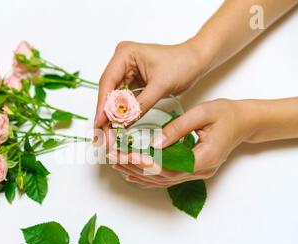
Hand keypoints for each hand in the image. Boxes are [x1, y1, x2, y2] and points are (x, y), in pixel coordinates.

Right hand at [94, 40, 210, 143]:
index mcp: (125, 54)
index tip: (100, 122)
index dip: (103, 104)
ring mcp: (126, 72)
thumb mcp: (160, 86)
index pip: (108, 82)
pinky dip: (122, 114)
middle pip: (108, 91)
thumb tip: (123, 123)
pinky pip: (123, 101)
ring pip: (114, 98)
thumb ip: (140, 105)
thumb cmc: (182, 64)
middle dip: (105, 114)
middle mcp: (122, 62)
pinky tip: (118, 126)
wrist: (197, 61)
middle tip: (102, 134)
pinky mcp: (133, 82)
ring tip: (107, 135)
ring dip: (112, 117)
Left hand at [111, 99, 256, 187]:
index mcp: (205, 158)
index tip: (127, 154)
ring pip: (163, 181)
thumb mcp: (202, 113)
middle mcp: (201, 172)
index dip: (147, 163)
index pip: (170, 168)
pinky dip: (149, 175)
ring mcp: (197, 174)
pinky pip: (168, 178)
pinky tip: (132, 171)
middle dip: (136, 167)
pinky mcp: (193, 171)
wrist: (243, 122)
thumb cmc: (225, 114)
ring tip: (117, 163)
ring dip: (139, 173)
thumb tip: (154, 142)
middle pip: (163, 177)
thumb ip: (178, 128)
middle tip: (114, 157)